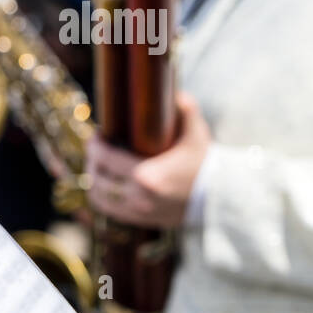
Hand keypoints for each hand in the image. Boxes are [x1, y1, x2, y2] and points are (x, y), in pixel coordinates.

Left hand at [86, 92, 210, 228]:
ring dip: (95, 180)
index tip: (98, 135)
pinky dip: (103, 197)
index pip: (105, 158)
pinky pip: (110, 211)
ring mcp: (139, 211)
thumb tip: (177, 92)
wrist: (220, 197)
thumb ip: (188, 111)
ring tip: (99, 168)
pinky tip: (106, 186)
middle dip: (93, 161)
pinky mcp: (143, 220)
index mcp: (146, 175)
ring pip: (100, 196)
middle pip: (98, 177)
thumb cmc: (206, 164)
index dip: (95, 145)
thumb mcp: (197, 135)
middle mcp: (138, 196)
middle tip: (97, 149)